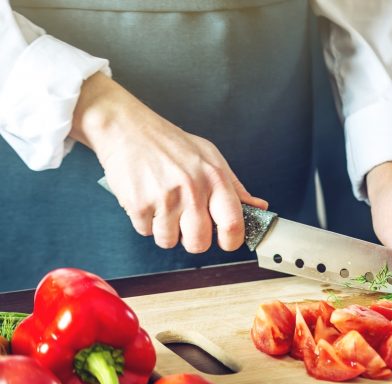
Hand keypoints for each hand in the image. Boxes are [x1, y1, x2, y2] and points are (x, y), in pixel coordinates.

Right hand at [70, 73, 266, 252]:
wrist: (127, 128)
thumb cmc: (170, 143)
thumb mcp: (210, 157)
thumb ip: (235, 187)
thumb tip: (258, 207)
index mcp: (215, 178)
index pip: (233, 224)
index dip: (231, 241)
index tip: (225, 241)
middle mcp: (192, 189)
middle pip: (199, 243)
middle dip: (193, 240)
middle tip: (187, 225)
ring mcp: (165, 198)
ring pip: (169, 241)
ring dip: (165, 231)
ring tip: (163, 207)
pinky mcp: (139, 204)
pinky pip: (146, 232)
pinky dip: (145, 222)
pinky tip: (147, 200)